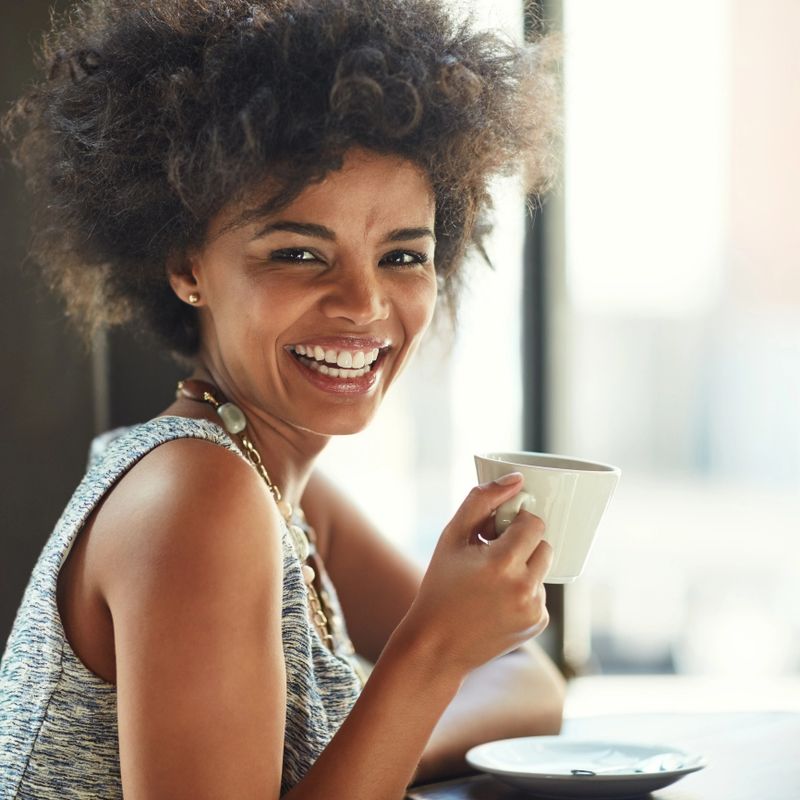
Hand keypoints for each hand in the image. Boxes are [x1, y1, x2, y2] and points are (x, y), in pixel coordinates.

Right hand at [399, 474, 551, 674]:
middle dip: (523, 543)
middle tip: (493, 554)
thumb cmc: (440, 585)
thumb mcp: (452, 537)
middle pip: (543, 544)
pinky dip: (523, 591)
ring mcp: (534, 609)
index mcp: (503, 562)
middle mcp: (524, 588)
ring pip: (542, 569)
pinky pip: (540, 593)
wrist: (437, 645)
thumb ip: (481, 501)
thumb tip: (515, 480)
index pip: (533, 523)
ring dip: (524, 567)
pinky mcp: (538, 624)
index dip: (514, 522)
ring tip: (491, 581)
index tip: (495, 532)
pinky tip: (496, 601)